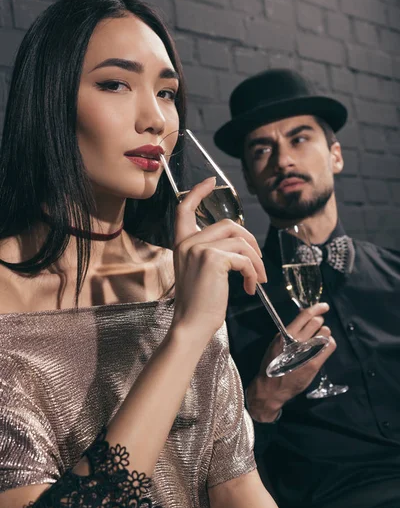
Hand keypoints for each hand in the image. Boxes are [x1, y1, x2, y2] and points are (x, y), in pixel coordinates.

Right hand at [171, 178, 266, 340]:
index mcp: (181, 244)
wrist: (190, 325)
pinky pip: (245, 259)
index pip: (184, 209)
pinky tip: (250, 288)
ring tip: (257, 280)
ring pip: (241, 242)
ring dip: (256, 261)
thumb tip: (239, 247)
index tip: (211, 182)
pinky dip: (253, 273)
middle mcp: (188, 243)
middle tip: (258, 263)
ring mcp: (199, 249)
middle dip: (250, 241)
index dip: (198, 192)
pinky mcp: (213, 259)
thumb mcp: (198, 273)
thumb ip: (210, 254)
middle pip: (229, 224)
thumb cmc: (198, 305)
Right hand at [246, 303, 335, 421]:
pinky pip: (329, 346)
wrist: (272, 387)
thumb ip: (290, 331)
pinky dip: (329, 343)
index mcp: (285, 334)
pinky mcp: (314, 363)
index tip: (324, 306)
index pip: (305, 315)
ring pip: (325, 333)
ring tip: (319, 339)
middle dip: (319, 322)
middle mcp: (297, 341)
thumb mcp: (276, 343)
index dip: (317, 308)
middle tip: (318, 327)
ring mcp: (306, 352)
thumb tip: (303, 318)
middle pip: (317, 322)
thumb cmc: (273, 363)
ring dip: (324, 333)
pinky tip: (324, 346)